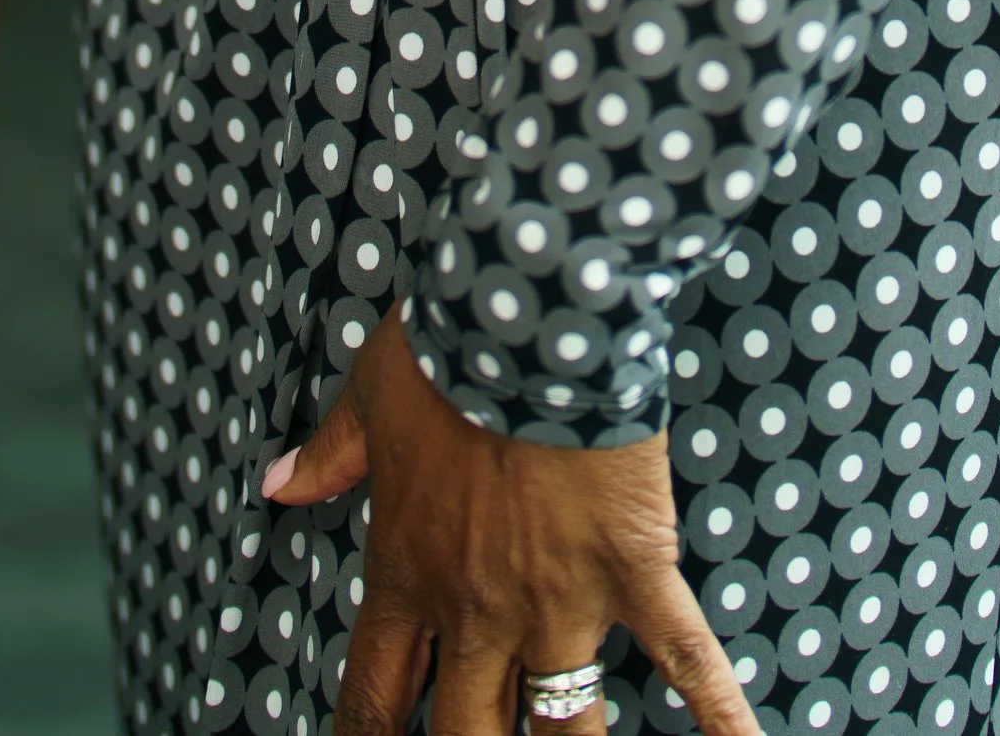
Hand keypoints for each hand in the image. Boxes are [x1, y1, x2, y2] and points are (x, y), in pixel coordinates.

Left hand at [262, 306, 760, 735]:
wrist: (530, 305)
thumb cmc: (451, 341)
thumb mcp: (371, 394)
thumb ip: (330, 453)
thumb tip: (279, 484)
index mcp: (410, 570)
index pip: (375, 699)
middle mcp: (479, 608)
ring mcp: (559, 601)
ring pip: (563, 727)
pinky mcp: (633, 571)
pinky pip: (685, 662)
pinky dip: (720, 718)